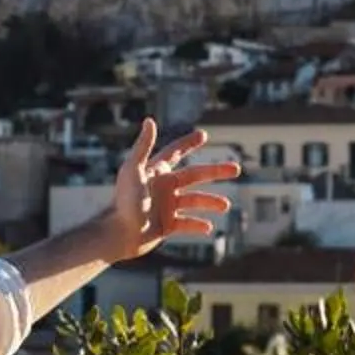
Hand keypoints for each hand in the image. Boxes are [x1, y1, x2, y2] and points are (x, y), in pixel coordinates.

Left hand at [102, 119, 236, 261]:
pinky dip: (198, 225)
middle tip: (236, 168)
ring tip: (225, 206)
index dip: (188, 143)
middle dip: (215, 171)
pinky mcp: (167, 225)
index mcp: (156, 172)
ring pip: (195, 201)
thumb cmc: (124, 201)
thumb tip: (149, 120)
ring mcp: (166, 207)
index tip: (203, 135)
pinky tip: (208, 227)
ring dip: (210, 202)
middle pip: (195, 175)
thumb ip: (143, 147)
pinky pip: (187, 224)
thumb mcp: (133, 171)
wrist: (118, 234)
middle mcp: (164, 187)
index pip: (175, 153)